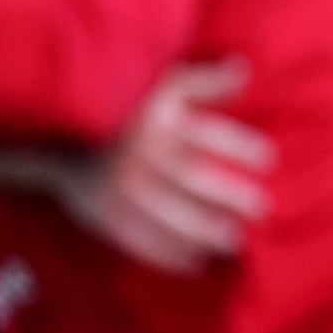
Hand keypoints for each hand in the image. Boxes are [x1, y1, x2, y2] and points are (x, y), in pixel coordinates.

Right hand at [53, 60, 272, 273]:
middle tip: (262, 209)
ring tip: (234, 242)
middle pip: (190, 178)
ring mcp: (121, 188)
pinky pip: (139, 239)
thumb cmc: (129, 109)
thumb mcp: (165, 86)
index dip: (240, 146)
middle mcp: (140, 155)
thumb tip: (244, 69)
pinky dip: (169, 255)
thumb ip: (205, 81)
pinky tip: (198, 263)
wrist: (62, 136)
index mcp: (158, 123)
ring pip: (166, 214)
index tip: (271, 160)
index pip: (206, 134)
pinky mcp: (105, 214)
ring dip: (202, 232)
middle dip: (228, 196)